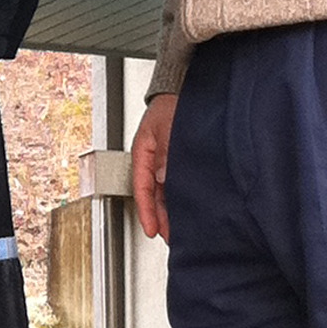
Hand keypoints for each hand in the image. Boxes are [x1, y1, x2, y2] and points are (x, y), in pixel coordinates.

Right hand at [131, 94, 176, 241]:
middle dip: (159, 217)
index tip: (152, 229)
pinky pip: (173, 184)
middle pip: (152, 194)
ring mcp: (164, 161)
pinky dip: (177, 198)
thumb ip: (166, 152)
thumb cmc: (171, 104)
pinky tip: (184, 208)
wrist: (181, 91)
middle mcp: (152, 159)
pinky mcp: (176, 161)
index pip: (142, 187)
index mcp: (143, 151)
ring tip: (176, 229)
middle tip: (168, 237)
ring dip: (168, 210)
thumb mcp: (167, 127)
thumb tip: (163, 177)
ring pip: (163, 192)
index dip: (147, 210)